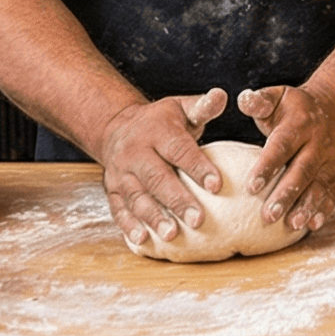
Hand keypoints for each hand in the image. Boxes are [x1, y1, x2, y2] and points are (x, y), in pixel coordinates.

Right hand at [97, 88, 227, 244]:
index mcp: (156, 131)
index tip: (217, 185)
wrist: (117, 128)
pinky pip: (118, 209)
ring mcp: (120, 174)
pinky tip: (142, 240)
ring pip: (137, 197)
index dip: (197, 167)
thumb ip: (202, 107)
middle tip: (198, 220)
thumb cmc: (161, 122)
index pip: (178, 150)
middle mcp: (134, 153)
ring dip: (154, 217)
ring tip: (172, 234)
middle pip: (157, 178)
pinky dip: (129, 226)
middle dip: (177, 200)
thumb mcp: (180, 108)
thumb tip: (222, 95)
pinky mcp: (112, 191)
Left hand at [235, 83, 334, 232]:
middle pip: (302, 171)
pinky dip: (324, 209)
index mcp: (300, 124)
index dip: (267, 166)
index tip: (250, 187)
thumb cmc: (293, 108)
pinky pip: (332, 193)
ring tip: (292, 224)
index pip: (282, 147)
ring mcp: (330, 160)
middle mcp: (318, 143)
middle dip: (286, 194)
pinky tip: (313, 226)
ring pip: (319, 185)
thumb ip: (259, 100)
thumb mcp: (277, 96)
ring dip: (307, 206)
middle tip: (268, 216)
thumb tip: (242, 98)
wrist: (332, 109)